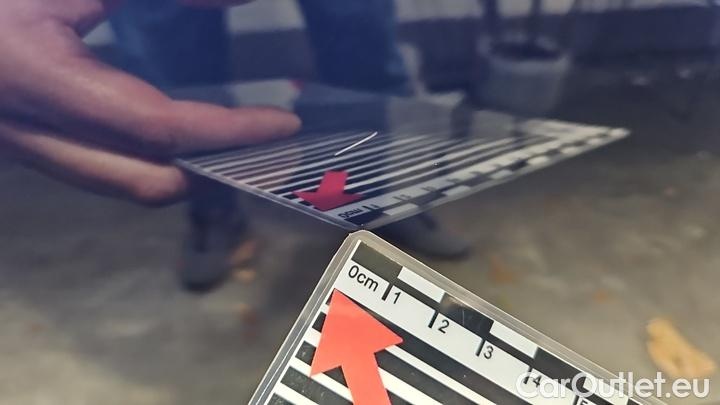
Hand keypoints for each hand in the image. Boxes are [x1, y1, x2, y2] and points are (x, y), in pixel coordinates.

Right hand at [0, 0, 300, 204]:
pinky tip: (180, 138)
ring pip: (128, 186)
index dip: (228, 129)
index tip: (282, 123)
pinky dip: (155, 163)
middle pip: (149, 183)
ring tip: (235, 142)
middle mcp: (39, 134)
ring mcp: (32, 150)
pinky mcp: (31, 149)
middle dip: (214, 169)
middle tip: (266, 143)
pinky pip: (107, 174)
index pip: (161, 128)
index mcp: (44, 83)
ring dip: (188, 172)